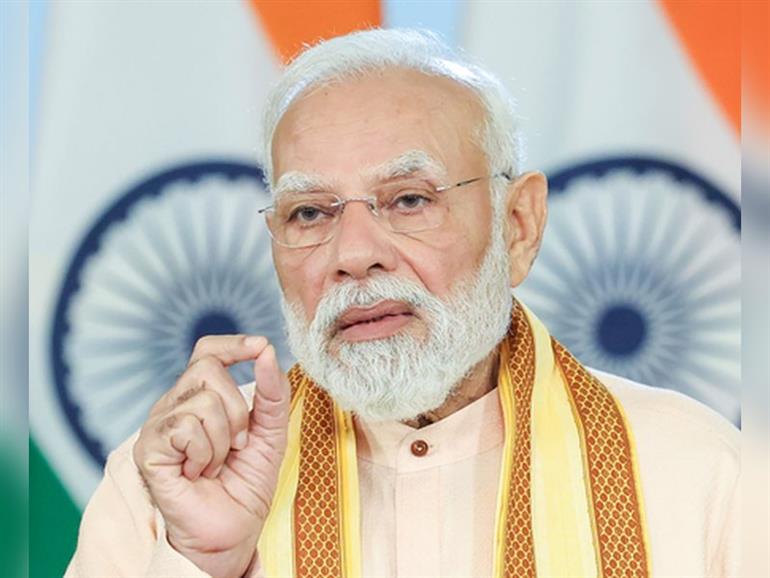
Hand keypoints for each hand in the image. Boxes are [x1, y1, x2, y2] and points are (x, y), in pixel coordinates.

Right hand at [132, 335, 289, 577]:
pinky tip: (197, 472)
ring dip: (223, 440)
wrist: (232, 532)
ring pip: (202, 401)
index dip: (233, 343)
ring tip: (215, 464)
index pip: (207, 350)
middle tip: (237, 445)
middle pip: (209, 368)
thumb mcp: (271, 432)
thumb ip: (272, 393)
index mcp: (199, 396)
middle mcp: (174, 404)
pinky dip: (204, 453)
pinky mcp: (148, 449)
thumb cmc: (246, 483)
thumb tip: (268, 352)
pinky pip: (186, 428)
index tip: (260, 347)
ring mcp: (157, 425)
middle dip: (238, 409)